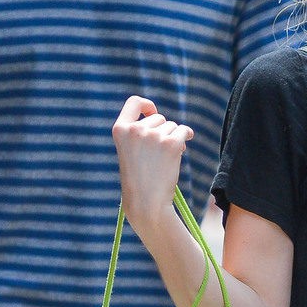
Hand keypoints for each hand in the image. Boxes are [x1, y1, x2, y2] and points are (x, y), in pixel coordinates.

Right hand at [112, 96, 193, 235]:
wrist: (147, 203)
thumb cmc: (138, 181)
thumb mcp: (130, 152)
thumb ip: (139, 133)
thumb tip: (161, 118)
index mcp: (120, 130)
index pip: (133, 102)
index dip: (146, 105)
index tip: (153, 112)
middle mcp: (136, 130)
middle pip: (159, 118)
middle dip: (163, 131)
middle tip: (158, 154)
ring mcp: (153, 136)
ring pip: (172, 126)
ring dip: (173, 139)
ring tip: (164, 160)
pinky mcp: (171, 143)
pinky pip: (184, 131)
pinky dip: (186, 137)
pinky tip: (182, 149)